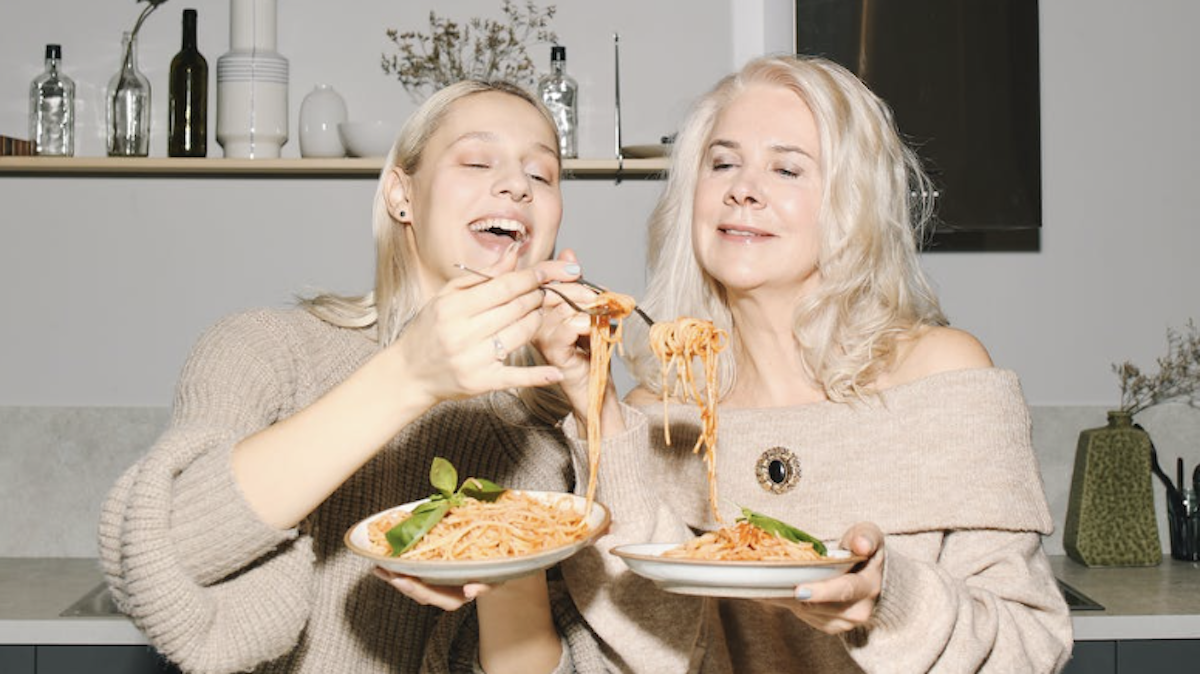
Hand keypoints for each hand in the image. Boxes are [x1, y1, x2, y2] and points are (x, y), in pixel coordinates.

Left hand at [372, 567, 492, 610]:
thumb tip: (471, 591)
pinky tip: (382, 563)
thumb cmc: (494, 572)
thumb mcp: (495, 579)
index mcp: (457, 598)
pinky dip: (396, 570)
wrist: (494, 565)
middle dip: (404, 585)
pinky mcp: (428, 575)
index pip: (437, 599)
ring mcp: (434, 586)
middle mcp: (443, 595)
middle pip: (421, 594)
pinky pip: (410, 575)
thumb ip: (485, 587)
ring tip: (380, 568)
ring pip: (412, 586)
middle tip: (390, 574)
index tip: (406, 581)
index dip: (421, 591)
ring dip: (395, 577)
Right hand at [391, 243, 578, 403]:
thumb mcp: (448, 296)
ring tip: (537, 312)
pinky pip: (516, 377)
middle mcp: (462, 333)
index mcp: (453, 307)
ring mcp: (473, 359)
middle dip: (536, 296)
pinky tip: (556, 372)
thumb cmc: (430, 329)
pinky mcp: (481, 382)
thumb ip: (483, 276)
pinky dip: (538, 376)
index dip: (530, 278)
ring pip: (521, 335)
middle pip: (516, 309)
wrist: (410, 372)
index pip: (503, 287)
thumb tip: (514, 253)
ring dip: (537, 320)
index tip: (544, 272)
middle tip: (543, 291)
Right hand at [532, 249, 597, 406]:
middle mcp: (533, 322)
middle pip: (548, 292)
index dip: (555, 270)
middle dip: (577, 289)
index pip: (540, 280)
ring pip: (559, 309)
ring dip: (586, 308)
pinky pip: (566, 328)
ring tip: (602, 314)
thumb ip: (576, 284)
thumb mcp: (586, 311)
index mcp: (537, 309)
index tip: (576, 269)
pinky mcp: (551, 352)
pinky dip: (585, 324)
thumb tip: (569, 253)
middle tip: (600, 296)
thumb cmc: (589, 352)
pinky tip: (595, 328)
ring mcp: (540, 338)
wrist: (597, 388)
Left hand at [763, 522, 884, 633]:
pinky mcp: (829, 626)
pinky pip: (803, 616)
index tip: (800, 590)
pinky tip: (774, 588)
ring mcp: (843, 622)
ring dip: (786, 598)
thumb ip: (866, 537)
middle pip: (819, 605)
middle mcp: (858, 610)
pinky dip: (787, 602)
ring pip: (807, 612)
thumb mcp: (869, 535)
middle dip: (793, 594)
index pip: (845, 590)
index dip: (822, 591)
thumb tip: (861, 545)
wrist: (870, 575)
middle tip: (768, 582)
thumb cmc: (864, 549)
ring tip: (765, 582)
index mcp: (869, 587)